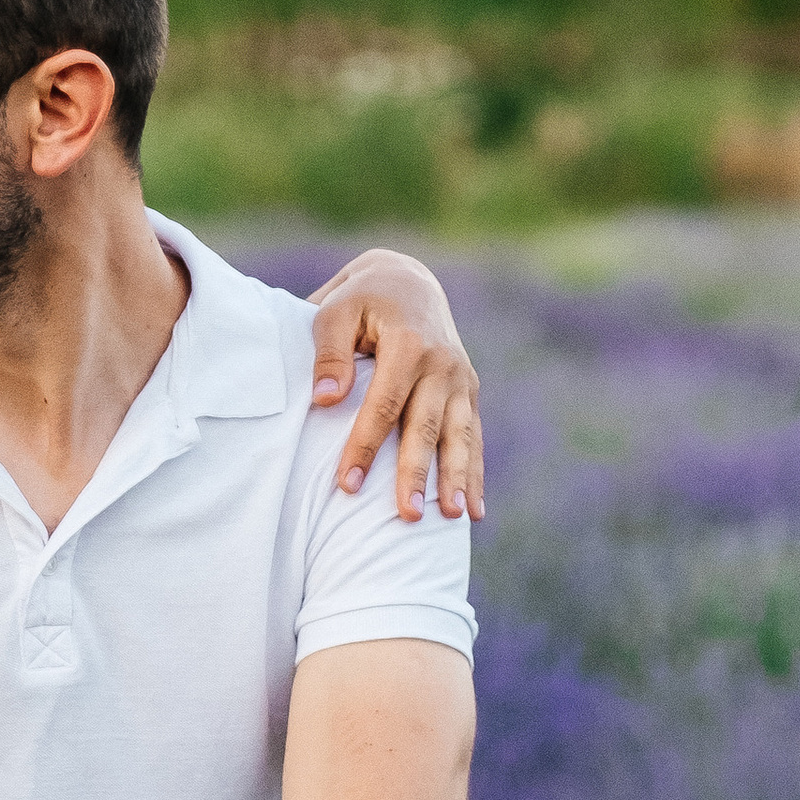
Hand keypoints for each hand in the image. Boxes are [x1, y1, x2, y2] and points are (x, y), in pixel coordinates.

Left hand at [307, 252, 484, 522]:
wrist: (408, 281)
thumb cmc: (360, 301)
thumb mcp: (336, 312)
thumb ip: (329, 354)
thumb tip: (325, 401)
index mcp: (410, 343)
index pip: (384, 404)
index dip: (365, 446)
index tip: (348, 485)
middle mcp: (443, 363)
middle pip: (425, 427)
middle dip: (416, 474)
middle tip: (406, 516)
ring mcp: (461, 378)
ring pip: (459, 436)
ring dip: (456, 479)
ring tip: (452, 518)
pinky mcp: (469, 391)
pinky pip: (473, 436)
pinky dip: (475, 473)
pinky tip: (474, 511)